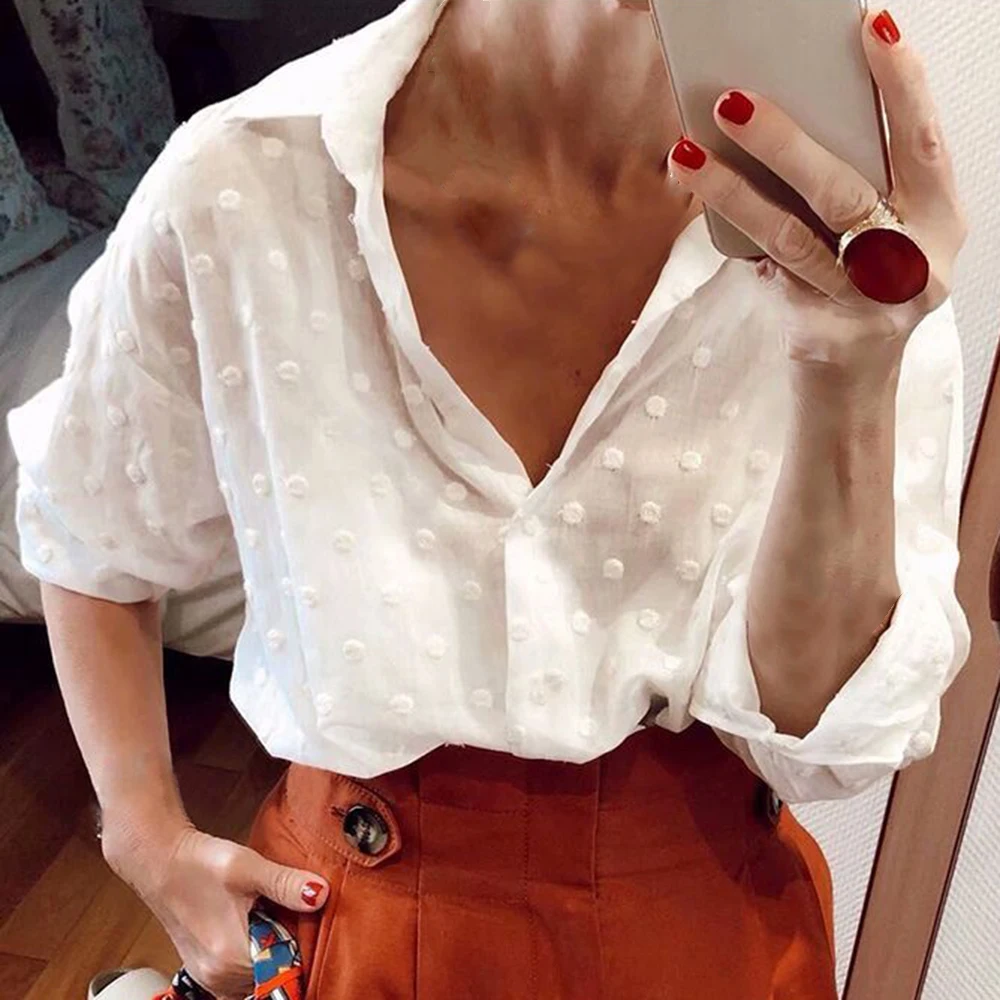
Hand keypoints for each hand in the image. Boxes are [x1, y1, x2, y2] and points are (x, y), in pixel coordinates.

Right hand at [102, 810, 327, 999]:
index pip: (286, 969)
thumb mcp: (248, 867)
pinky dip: (252, 959)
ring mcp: (209, 978)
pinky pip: (240, 978)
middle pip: (271, 976)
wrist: (160, 861)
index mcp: (231, 959)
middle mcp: (218, 978)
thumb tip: (321, 894)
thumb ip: (285, 883)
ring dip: (268, 955)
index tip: (302, 922)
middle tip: (286, 916)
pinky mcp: (204, 971)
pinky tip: (254, 929)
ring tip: (268, 919)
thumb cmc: (200, 863)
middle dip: (285, 950)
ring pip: (256, 979)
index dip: (300, 946)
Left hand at [666, 8, 967, 373]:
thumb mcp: (878, 232)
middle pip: (846, 192)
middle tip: (732, 99)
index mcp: (939, 221)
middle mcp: (915, 263)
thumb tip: (774, 118)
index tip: (870, 26)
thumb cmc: (861, 289)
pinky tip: (701, 200)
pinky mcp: (824, 332)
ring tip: (686, 154)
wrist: (852, 381)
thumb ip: (855, 182)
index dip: (902, 84)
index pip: (924, 142)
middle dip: (786, 141)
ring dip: (733, 191)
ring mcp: (869, 305)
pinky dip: (734, 236)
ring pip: (792, 237)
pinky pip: (768, 274)